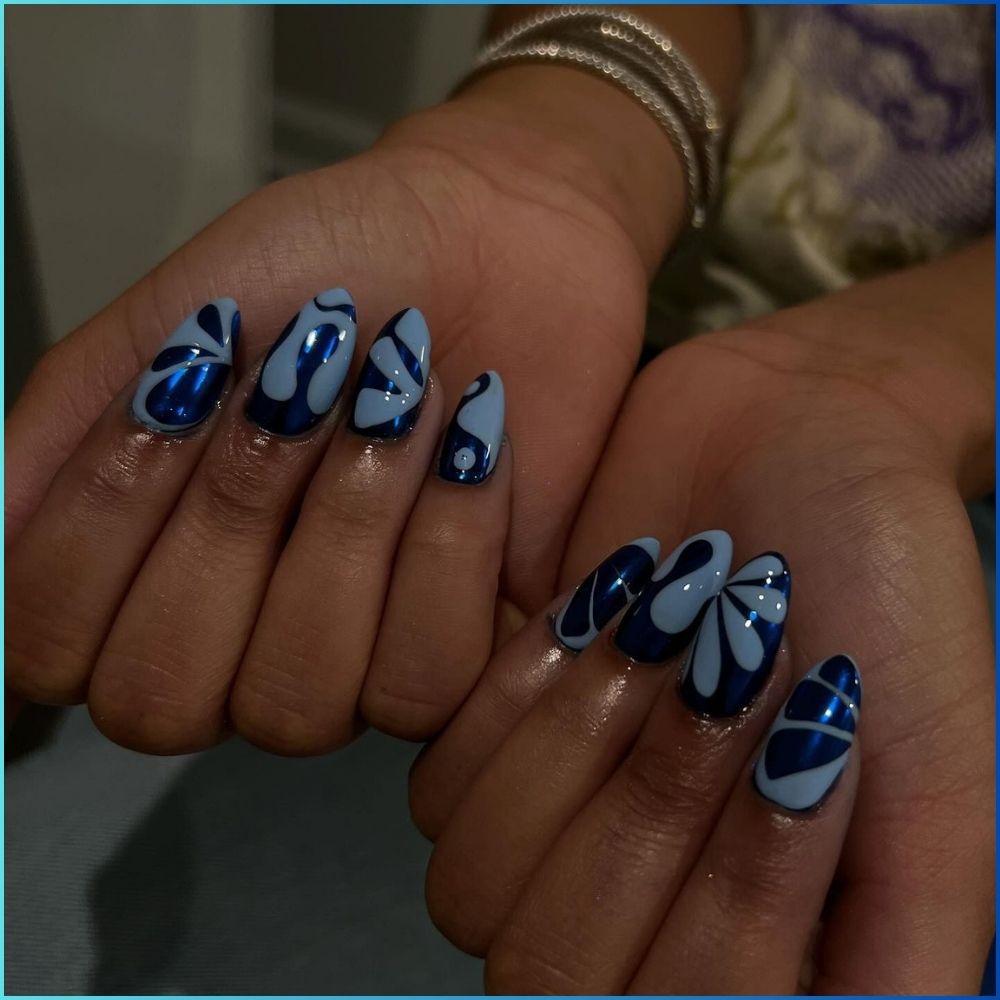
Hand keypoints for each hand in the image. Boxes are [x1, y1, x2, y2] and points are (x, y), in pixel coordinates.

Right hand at [5, 67, 679, 753]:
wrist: (494, 242)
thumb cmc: (332, 270)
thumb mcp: (180, 312)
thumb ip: (71, 418)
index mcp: (141, 572)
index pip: (49, 648)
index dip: (104, 525)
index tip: (182, 387)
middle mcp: (230, 650)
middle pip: (163, 702)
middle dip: (231, 517)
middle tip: (298, 386)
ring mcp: (344, 673)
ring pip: (296, 706)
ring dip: (348, 525)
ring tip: (402, 400)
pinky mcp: (455, 665)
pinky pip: (420, 681)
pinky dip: (448, 542)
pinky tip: (472, 447)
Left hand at [411, 239, 994, 992]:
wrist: (788, 432)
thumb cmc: (880, 586)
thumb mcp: (945, 764)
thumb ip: (910, 928)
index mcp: (758, 940)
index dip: (742, 891)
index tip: (812, 742)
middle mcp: (640, 906)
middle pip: (556, 962)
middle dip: (655, 801)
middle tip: (732, 664)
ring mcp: (547, 829)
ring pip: (478, 881)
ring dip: (584, 737)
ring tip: (666, 623)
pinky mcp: (481, 740)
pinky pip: (438, 775)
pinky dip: (521, 688)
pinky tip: (596, 606)